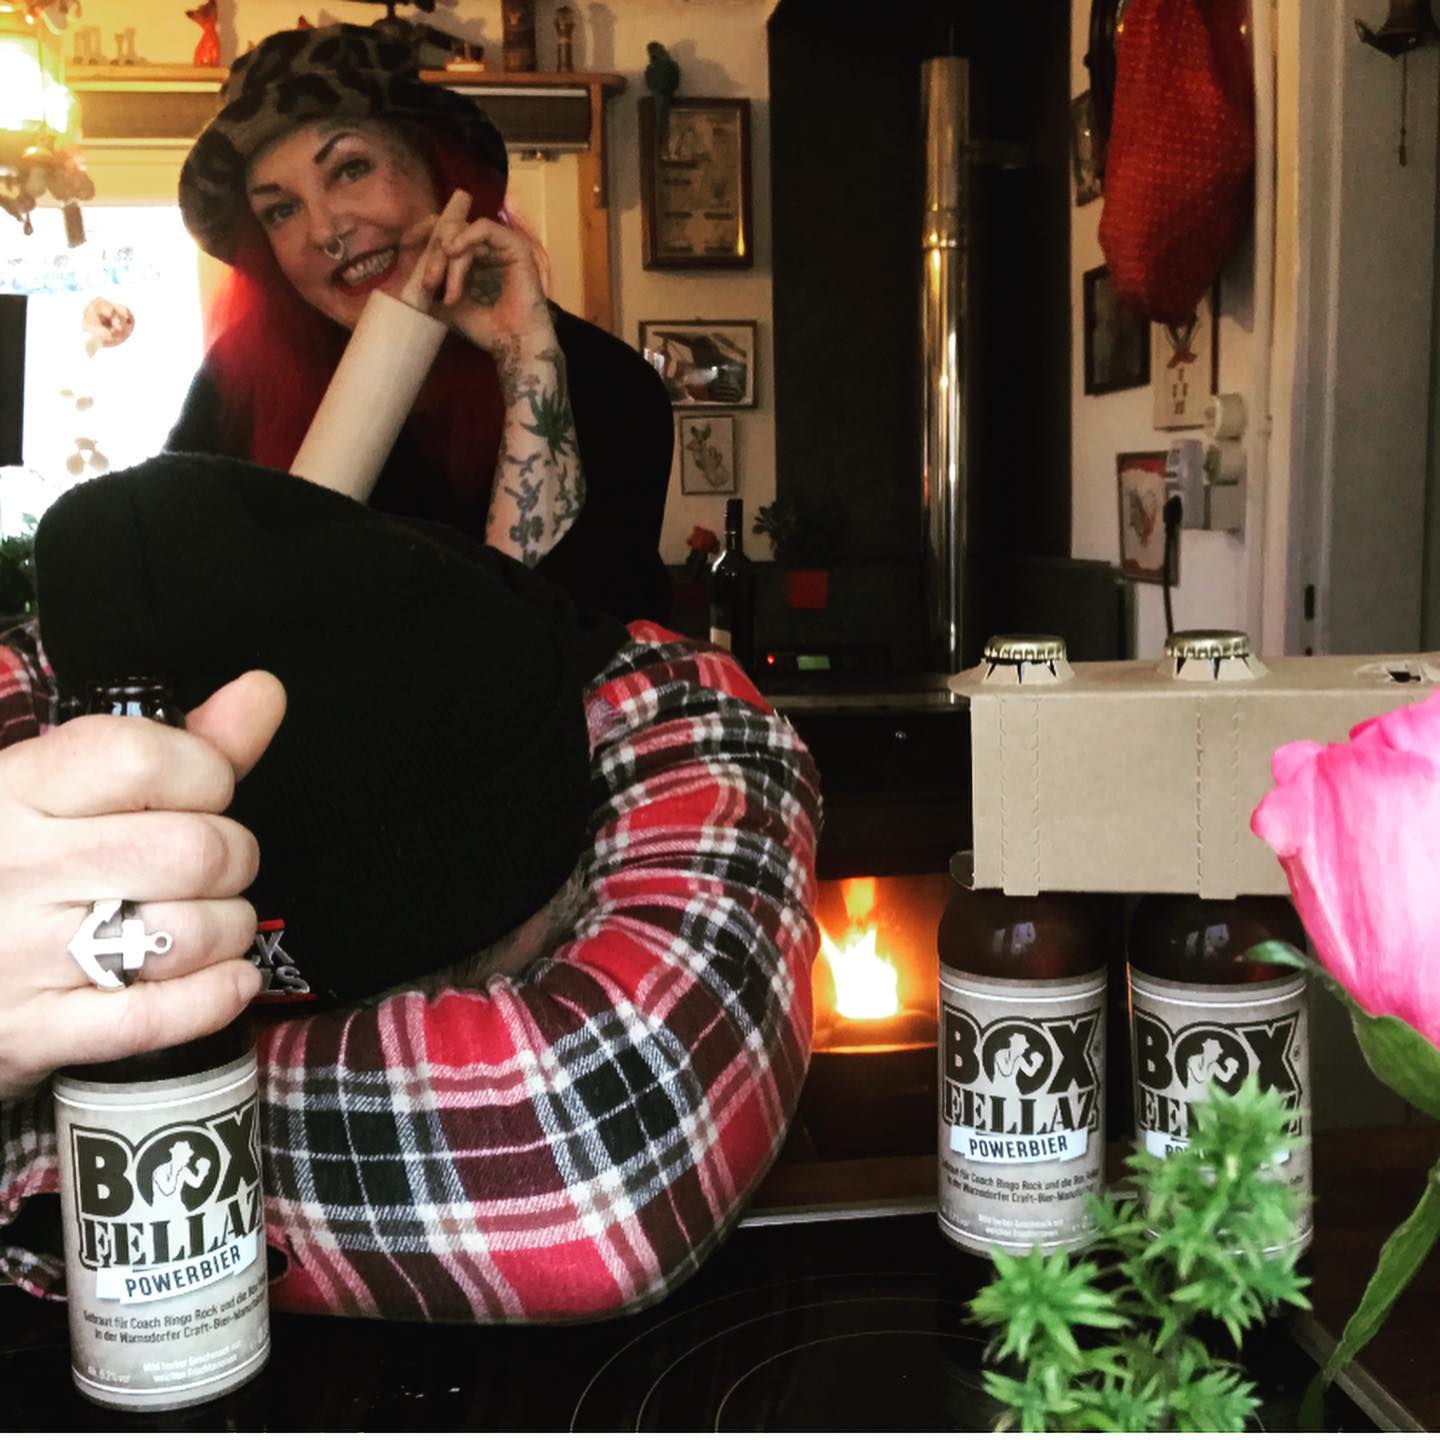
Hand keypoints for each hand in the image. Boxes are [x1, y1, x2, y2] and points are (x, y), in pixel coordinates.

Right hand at [0, 670, 285, 1099]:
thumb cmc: (12, 864)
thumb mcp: (66, 789)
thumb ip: (179, 742)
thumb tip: (263, 692)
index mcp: (17, 790)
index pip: (146, 758)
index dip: (206, 774)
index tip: (202, 793)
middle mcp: (15, 867)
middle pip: (193, 850)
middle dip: (232, 858)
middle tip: (209, 867)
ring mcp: (21, 955)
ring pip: (191, 931)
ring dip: (228, 930)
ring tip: (202, 922)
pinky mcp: (34, 1032)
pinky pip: (161, 1015)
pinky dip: (217, 996)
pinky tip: (226, 978)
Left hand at [398, 188, 554, 359]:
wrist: (515, 345)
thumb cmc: (489, 330)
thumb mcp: (451, 308)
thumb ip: (435, 291)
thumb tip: (408, 286)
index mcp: (475, 260)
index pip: (445, 239)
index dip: (425, 245)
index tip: (412, 266)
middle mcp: (488, 249)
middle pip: (451, 235)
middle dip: (435, 257)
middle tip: (430, 283)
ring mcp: (501, 245)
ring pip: (463, 233)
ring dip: (448, 257)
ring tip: (447, 287)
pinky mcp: (514, 244)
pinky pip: (483, 227)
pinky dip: (466, 237)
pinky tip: (453, 252)